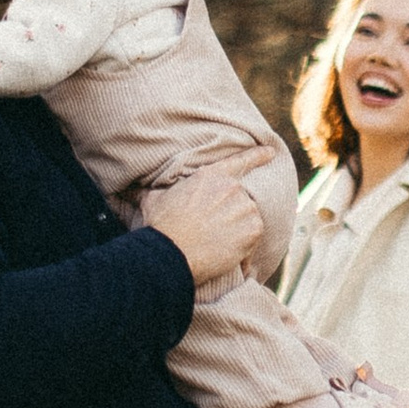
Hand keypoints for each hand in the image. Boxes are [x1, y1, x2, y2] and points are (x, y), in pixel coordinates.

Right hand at [148, 166, 262, 287]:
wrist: (171, 253)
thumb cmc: (162, 227)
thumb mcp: (155, 199)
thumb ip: (159, 191)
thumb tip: (137, 190)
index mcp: (211, 176)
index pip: (240, 161)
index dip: (258, 156)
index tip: (271, 153)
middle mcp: (232, 188)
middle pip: (240, 200)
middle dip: (231, 214)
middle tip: (213, 231)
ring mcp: (244, 208)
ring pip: (248, 218)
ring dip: (238, 230)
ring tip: (216, 244)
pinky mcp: (253, 230)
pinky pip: (254, 237)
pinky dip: (245, 247)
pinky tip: (228, 254)